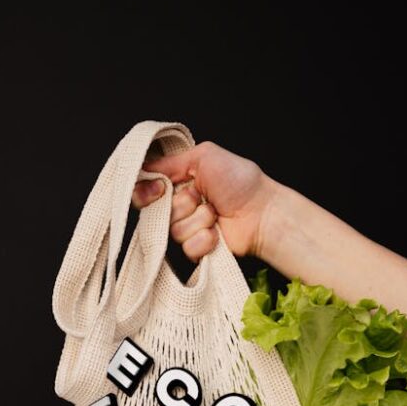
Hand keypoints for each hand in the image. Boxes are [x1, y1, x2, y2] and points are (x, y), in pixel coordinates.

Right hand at [131, 140, 275, 260]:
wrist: (262, 212)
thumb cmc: (240, 182)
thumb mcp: (203, 156)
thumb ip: (169, 161)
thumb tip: (144, 166)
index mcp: (180, 182)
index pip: (146, 190)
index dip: (147, 192)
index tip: (161, 188)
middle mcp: (182, 205)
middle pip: (157, 212)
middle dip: (182, 203)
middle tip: (201, 197)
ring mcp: (190, 228)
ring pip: (174, 230)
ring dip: (198, 220)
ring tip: (216, 213)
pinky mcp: (198, 248)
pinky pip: (187, 248)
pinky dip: (204, 239)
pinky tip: (218, 232)